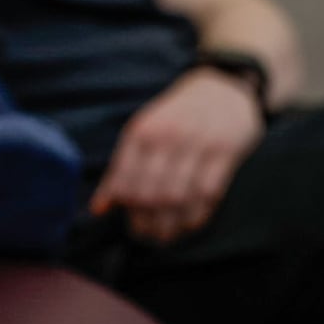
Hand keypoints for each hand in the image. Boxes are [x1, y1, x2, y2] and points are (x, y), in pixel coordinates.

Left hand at [89, 67, 262, 243]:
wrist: (223, 88)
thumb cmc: (177, 116)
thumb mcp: (144, 132)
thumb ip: (120, 170)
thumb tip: (98, 209)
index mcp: (142, 131)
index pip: (125, 180)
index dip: (126, 209)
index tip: (131, 222)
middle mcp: (168, 136)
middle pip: (151, 193)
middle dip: (148, 222)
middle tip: (149, 235)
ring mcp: (198, 143)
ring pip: (178, 197)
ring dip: (171, 224)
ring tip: (166, 236)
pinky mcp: (225, 151)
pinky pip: (208, 193)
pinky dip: (197, 215)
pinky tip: (190, 223)